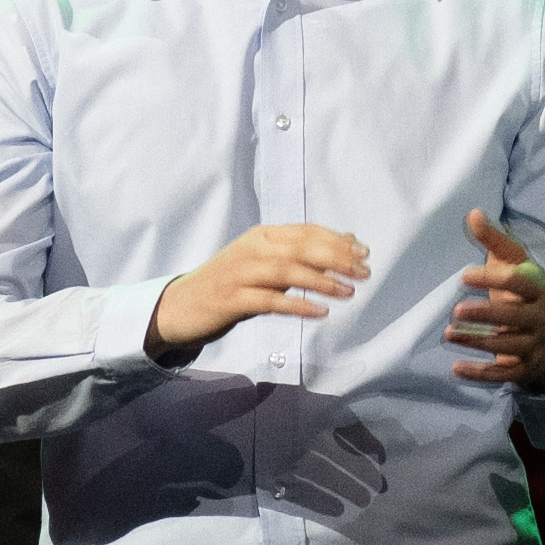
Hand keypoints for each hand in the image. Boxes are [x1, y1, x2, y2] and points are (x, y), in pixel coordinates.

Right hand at [151, 223, 373, 362]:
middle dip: (336, 258)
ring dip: (321, 280)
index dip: (336, 240)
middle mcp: (251, 249)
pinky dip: (297, 305)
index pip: (305, 231)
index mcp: (260, 236)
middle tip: (363, 271)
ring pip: (287, 271)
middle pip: (300, 247)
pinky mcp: (231, 300)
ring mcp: (239, 273)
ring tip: (348, 291)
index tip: (363, 252)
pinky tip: (320, 312)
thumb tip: (345, 242)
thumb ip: (298, 254)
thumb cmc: (230, 284)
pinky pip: (270, 301)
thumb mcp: (264, 264)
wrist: (181, 306)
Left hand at [446, 214, 544, 388]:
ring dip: (478, 341)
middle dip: (487, 314)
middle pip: (516, 318)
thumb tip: (474, 213)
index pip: (521, 282)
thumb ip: (495, 240)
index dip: (494, 278)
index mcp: (538, 288)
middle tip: (457, 310)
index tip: (464, 276)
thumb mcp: (515, 263)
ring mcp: (534, 345)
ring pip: (508, 346)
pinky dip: (481, 374)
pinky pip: (504, 374)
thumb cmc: (524, 290)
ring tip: (449, 334)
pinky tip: (456, 369)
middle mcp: (540, 317)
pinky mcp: (525, 367)